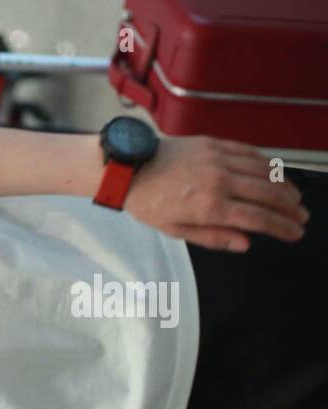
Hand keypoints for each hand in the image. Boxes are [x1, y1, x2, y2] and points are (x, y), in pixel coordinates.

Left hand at [123, 135, 308, 251]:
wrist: (129, 169)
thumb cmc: (148, 202)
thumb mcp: (176, 231)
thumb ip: (213, 237)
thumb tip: (244, 244)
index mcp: (209, 206)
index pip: (258, 219)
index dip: (281, 228)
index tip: (294, 233)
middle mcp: (218, 181)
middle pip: (268, 195)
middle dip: (290, 209)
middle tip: (301, 217)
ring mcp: (218, 159)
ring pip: (265, 172)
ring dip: (285, 186)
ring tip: (294, 199)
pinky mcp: (215, 143)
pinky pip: (251, 153)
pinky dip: (268, 165)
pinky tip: (276, 174)